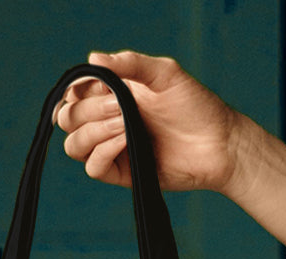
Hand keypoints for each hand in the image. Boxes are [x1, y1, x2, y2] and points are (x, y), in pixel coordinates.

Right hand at [55, 50, 245, 194]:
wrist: (217, 143)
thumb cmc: (195, 105)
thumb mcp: (164, 73)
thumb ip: (129, 63)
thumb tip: (93, 58)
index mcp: (112, 94)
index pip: (74, 93)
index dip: (79, 89)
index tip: (103, 86)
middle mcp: (108, 121)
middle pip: (68, 119)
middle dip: (88, 110)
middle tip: (120, 107)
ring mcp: (112, 148)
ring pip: (74, 145)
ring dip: (94, 131)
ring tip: (125, 124)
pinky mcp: (121, 173)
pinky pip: (93, 167)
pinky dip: (103, 152)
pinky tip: (124, 140)